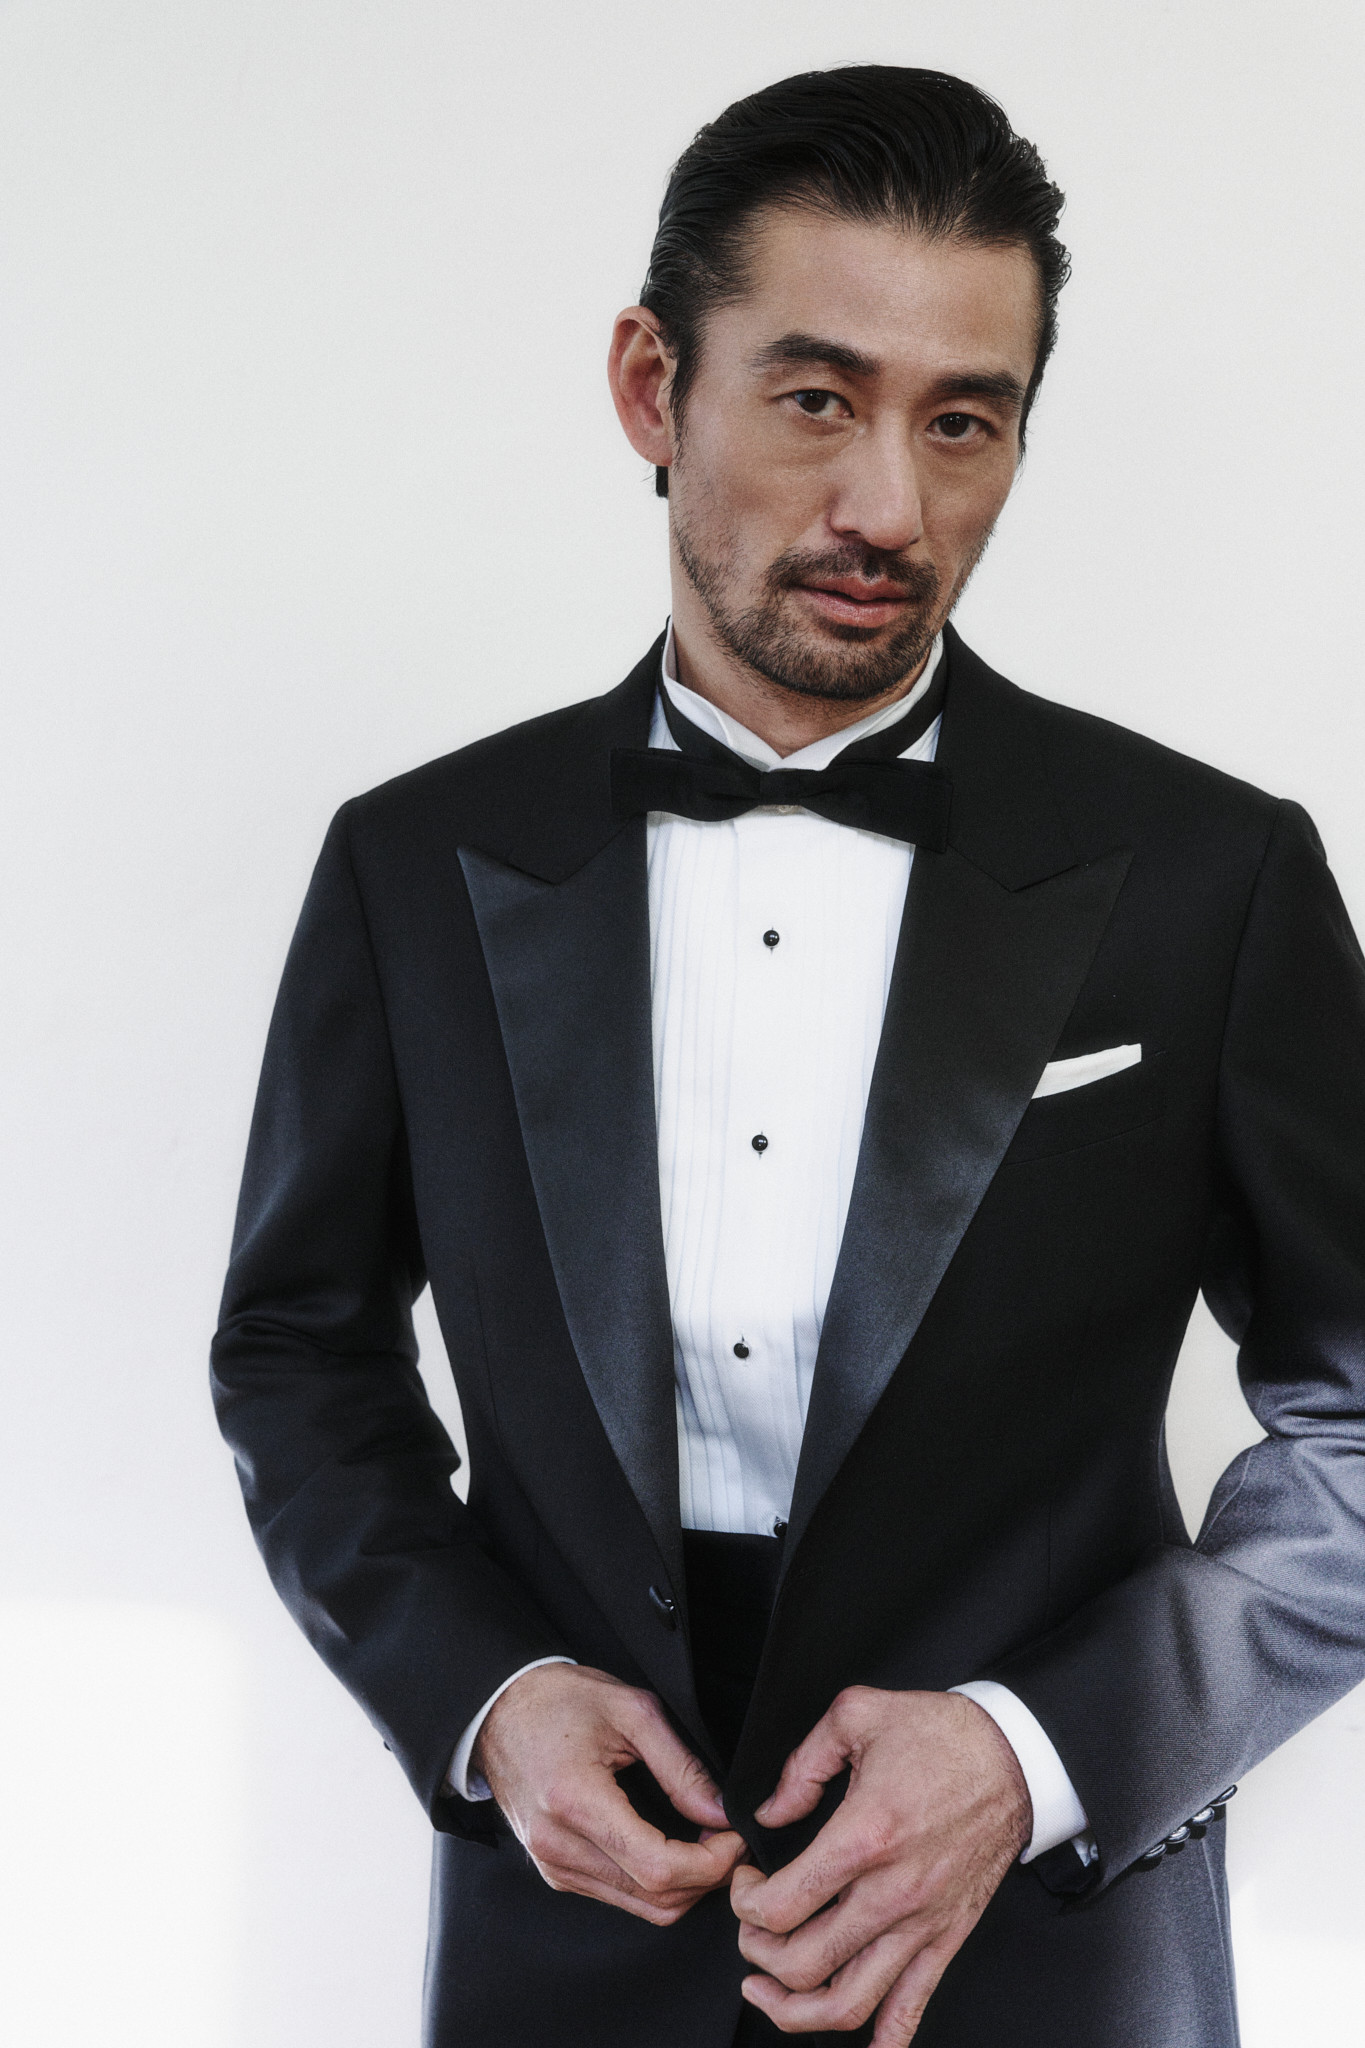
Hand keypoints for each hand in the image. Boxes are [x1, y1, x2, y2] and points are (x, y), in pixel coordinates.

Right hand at [473, 1663, 746, 1923]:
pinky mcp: (555, 1872)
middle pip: (655, 1900)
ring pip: (642, 1908)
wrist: (500, 1710)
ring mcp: (553, 1865)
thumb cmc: (561, 1700)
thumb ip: (681, 1766)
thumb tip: (721, 1814)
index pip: (659, 1868)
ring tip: (707, 1842)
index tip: (737, 1837)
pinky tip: (672, 1847)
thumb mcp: (631, 1710)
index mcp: (575, 1801)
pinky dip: (656, 1883)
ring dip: (685, 1886)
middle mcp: (558, 1846)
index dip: (711, 1863)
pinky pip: (620, 1897)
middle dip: (707, 1878)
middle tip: (731, 1838)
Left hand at [730, 1688, 1029, 2040]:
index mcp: (865, 1836)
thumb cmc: (943, 1736)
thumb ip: (801, 1764)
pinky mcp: (946, 1939)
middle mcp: (892, 1892)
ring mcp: (921, 1925)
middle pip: (803, 1964)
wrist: (1014, 1758)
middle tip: (751, 1930)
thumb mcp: (857, 1714)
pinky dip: (882, 2044)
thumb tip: (769, 1810)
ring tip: (769, 1991)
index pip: (782, 1906)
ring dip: (795, 2010)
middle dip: (757, 1955)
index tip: (745, 1884)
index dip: (745, 1903)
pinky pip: (910, 2011)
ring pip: (848, 2004)